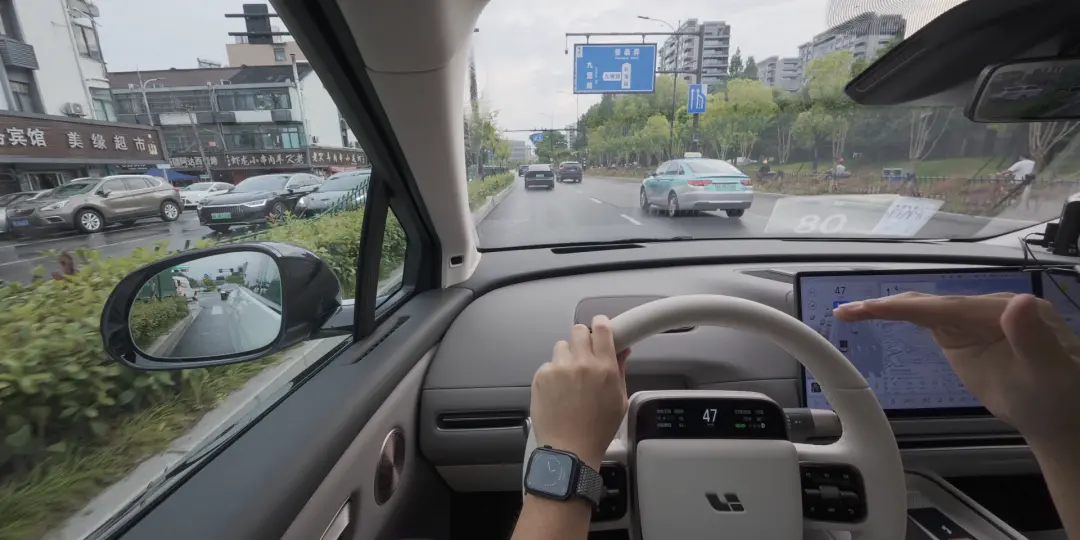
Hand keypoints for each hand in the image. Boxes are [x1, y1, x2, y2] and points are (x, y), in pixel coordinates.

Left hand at [530, 315, 630, 468]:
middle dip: (582, 340)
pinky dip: (552, 374)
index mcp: (604, 367)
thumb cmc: (598, 429)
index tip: (600, 329)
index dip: (600, 325)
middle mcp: (581, 363)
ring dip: (566, 357)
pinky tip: (557, 392)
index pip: (601, 328)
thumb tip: (622, 350)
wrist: (569, 450)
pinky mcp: (541, 377)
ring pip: (561, 347)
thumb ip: (619, 370)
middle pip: (578, 330)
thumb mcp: (619, 400)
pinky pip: (548, 365)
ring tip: (569, 379)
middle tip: (583, 355)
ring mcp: (558, 369)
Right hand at [834, 292, 1079, 444]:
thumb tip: (1017, 303)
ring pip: (928, 310)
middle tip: (847, 311)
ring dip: (890, 309)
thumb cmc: (1058, 400)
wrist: (1061, 420)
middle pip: (933, 304)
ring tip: (852, 312)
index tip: (868, 309)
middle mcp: (990, 309)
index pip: (948, 307)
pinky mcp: (967, 336)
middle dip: (889, 305)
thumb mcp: (1051, 372)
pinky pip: (932, 320)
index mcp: (1008, 312)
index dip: (906, 307)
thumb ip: (1034, 339)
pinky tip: (881, 313)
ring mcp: (977, 322)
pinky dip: (903, 316)